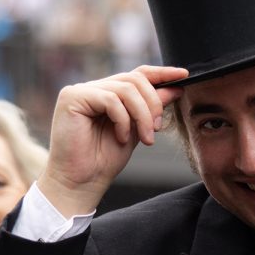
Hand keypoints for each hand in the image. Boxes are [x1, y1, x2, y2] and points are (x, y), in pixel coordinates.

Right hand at [37, 65, 187, 215]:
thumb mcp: (137, 130)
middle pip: (134, 79)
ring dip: (142, 115)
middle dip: (153, 104)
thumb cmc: (104, 160)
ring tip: (146, 139)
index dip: (161, 73)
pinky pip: (110, 99)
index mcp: (107, 93)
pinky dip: (123, 120)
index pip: (137, 74)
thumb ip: (151, 108)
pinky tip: (121, 137)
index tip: (183, 76)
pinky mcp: (71, 98)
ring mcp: (80, 91)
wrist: (81, 182)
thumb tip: (175, 88)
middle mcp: (93, 88)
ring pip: (126, 89)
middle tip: (158, 129)